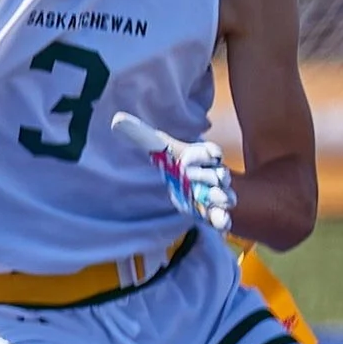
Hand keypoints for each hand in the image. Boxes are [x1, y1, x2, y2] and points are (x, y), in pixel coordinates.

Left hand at [111, 109, 235, 233]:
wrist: (179, 180)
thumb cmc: (173, 160)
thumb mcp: (158, 148)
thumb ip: (142, 135)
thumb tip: (116, 119)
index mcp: (204, 155)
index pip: (211, 152)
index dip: (203, 155)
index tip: (185, 159)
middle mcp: (214, 173)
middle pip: (220, 175)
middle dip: (210, 177)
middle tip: (191, 179)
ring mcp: (215, 194)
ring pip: (226, 196)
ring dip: (221, 199)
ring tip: (216, 202)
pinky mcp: (210, 212)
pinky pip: (222, 216)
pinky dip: (223, 220)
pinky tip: (222, 223)